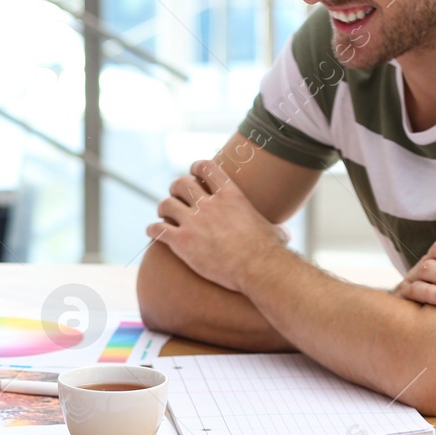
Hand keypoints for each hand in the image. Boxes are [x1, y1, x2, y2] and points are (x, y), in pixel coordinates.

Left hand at [146, 160, 287, 292]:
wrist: (257, 267)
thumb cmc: (269, 251)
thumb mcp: (272, 230)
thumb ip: (270, 227)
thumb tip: (282, 235)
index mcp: (230, 194)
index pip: (206, 167)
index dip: (195, 169)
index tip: (194, 175)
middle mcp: (209, 204)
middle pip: (180, 183)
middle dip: (176, 189)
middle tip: (177, 200)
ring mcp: (193, 222)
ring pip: (165, 204)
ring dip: (163, 209)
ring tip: (165, 217)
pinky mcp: (182, 241)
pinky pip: (157, 229)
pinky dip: (152, 229)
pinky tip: (154, 233)